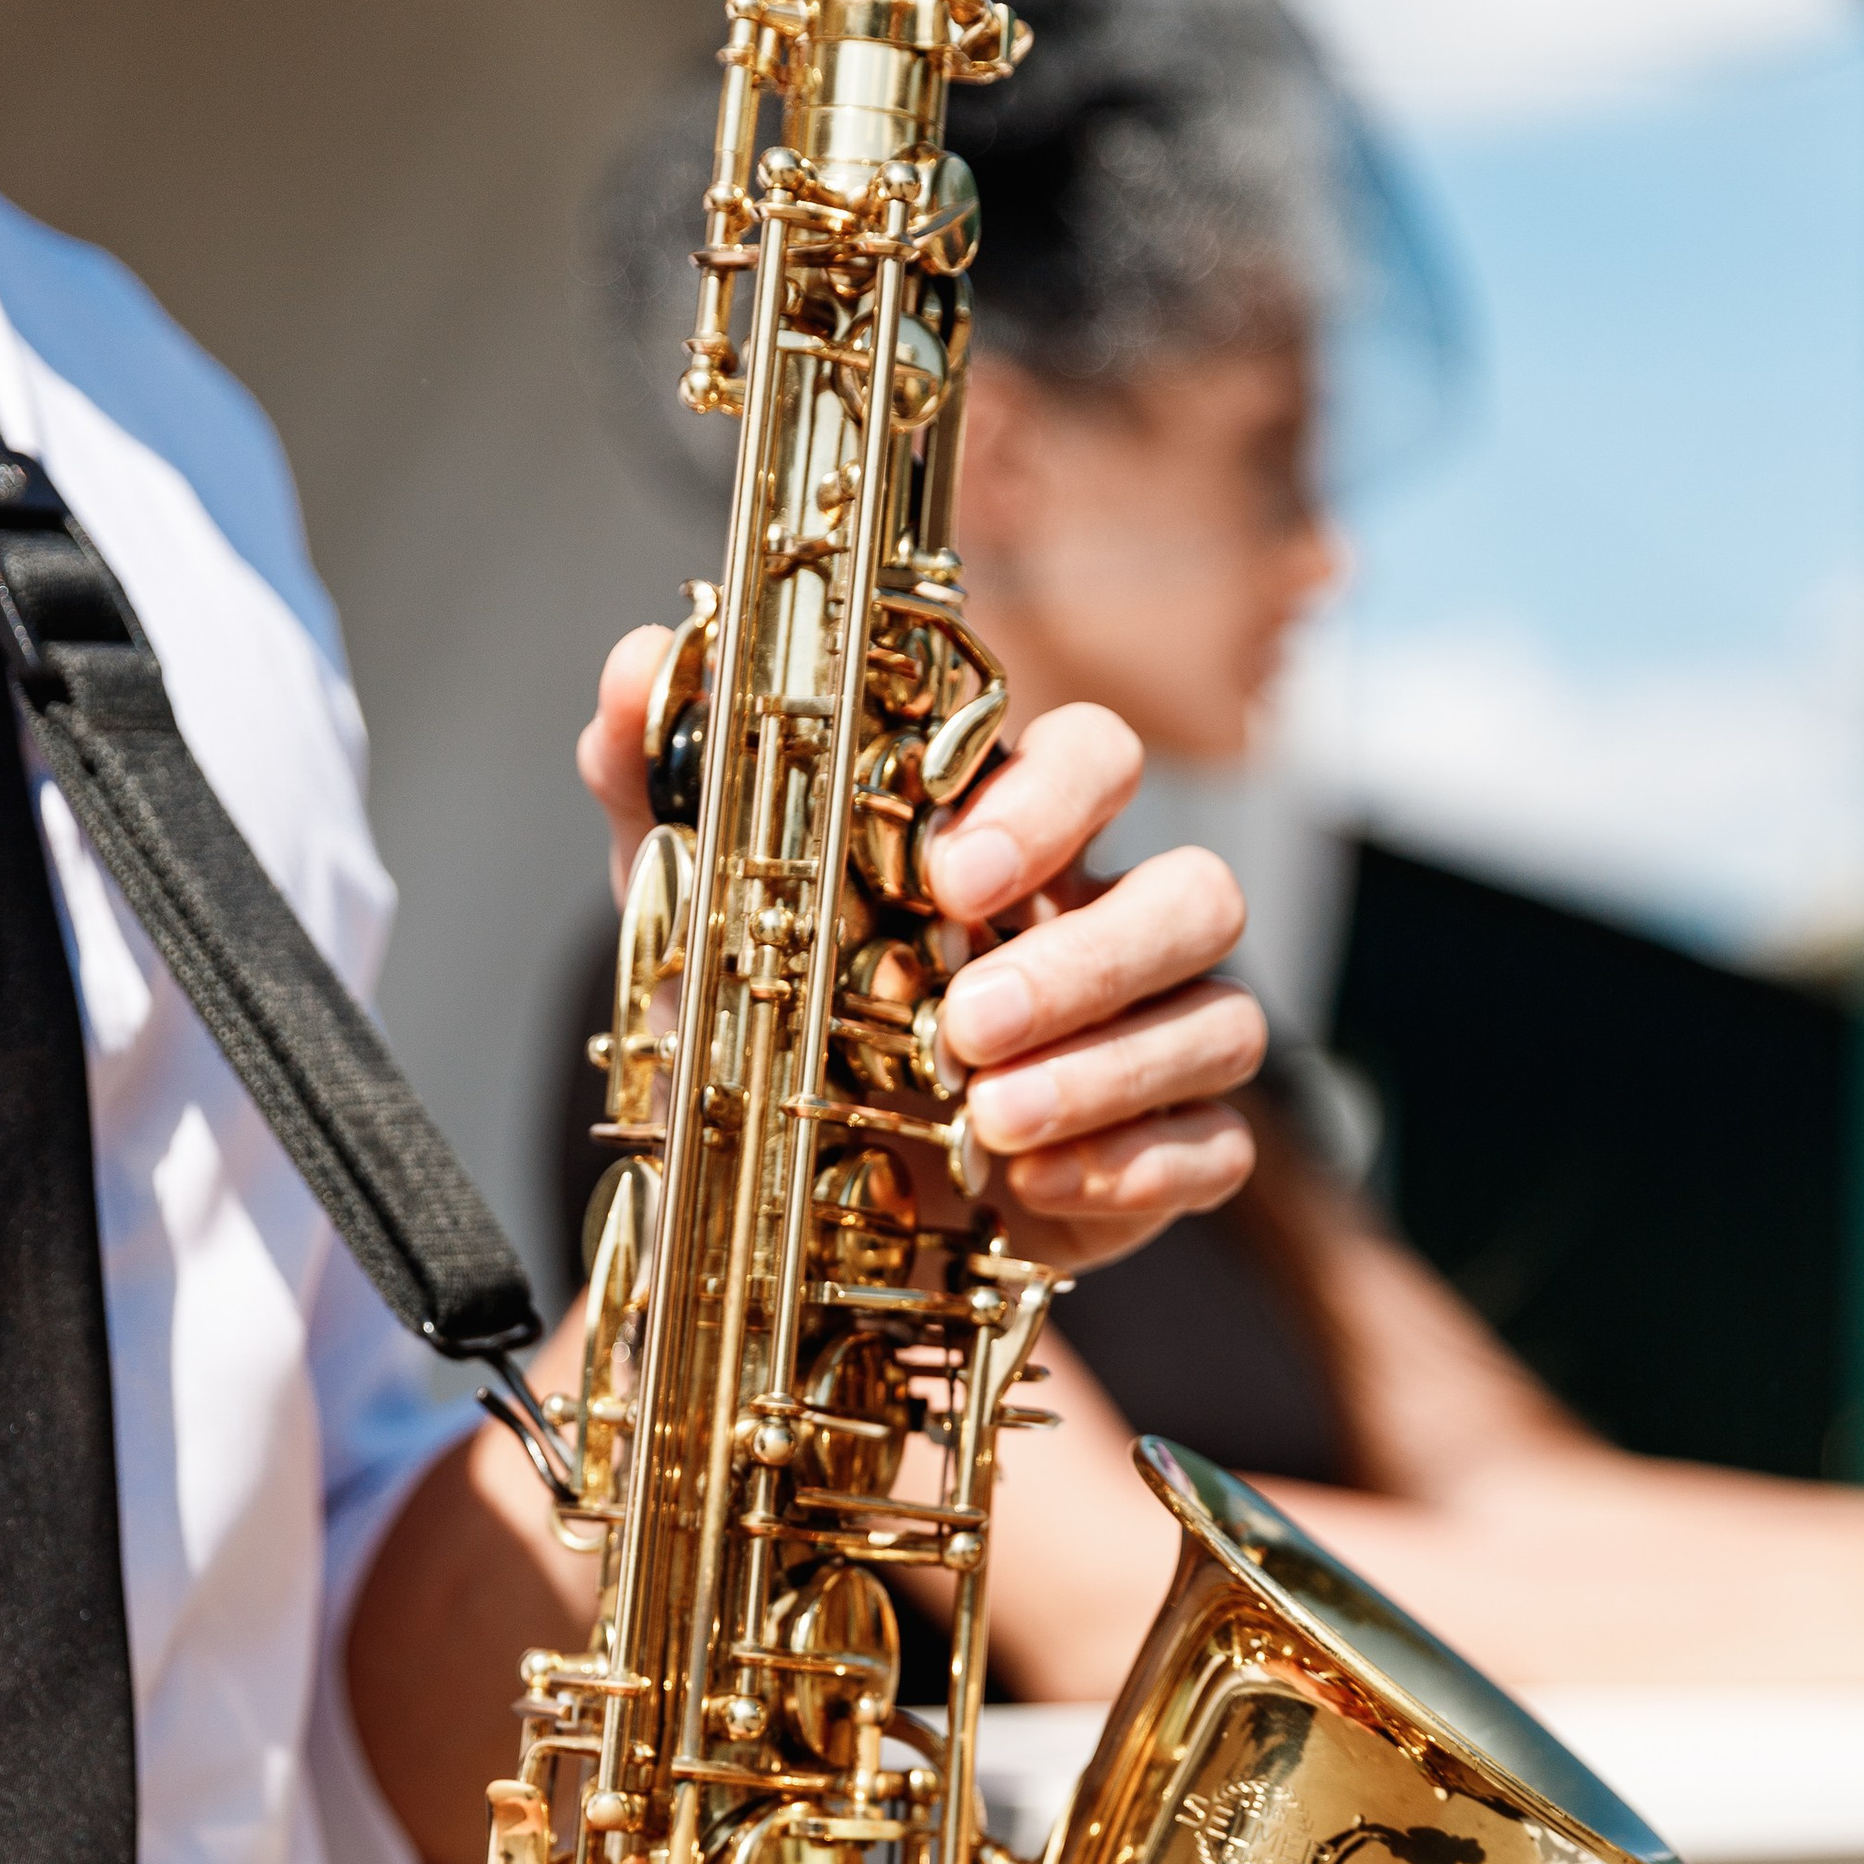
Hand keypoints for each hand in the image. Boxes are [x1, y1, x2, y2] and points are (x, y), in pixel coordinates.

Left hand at [580, 628, 1262, 1267]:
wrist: (795, 1204)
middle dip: (1088, 958)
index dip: (1054, 801)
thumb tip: (639, 659)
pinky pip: (1218, 1149)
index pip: (1098, 759)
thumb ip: (659, 784)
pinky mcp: (1167, 1156)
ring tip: (989, 1123)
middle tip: (963, 1025)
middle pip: (1199, 893)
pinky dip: (1137, 1167)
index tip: (952, 874)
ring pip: (1224, 1022)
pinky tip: (1033, 1187)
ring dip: (1109, 1071)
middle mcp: (1107, 927)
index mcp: (1015, 843)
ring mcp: (1152, 1042)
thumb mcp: (696, 915)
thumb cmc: (774, 1030)